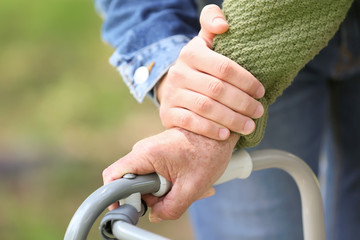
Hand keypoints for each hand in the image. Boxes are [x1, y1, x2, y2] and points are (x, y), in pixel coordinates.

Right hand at [102, 128, 239, 221]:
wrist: (221, 131)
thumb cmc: (209, 152)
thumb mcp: (192, 187)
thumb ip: (170, 208)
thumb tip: (154, 216)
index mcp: (146, 153)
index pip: (113, 176)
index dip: (115, 196)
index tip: (127, 210)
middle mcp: (143, 150)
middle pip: (132, 183)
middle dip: (151, 197)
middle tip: (174, 197)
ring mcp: (150, 151)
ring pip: (147, 181)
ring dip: (165, 191)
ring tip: (188, 188)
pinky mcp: (158, 154)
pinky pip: (156, 175)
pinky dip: (170, 183)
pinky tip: (189, 183)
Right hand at [157, 5, 264, 140]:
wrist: (174, 86)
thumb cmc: (200, 66)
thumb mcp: (206, 42)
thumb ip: (213, 23)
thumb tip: (224, 25)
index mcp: (191, 53)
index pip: (224, 68)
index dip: (246, 81)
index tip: (261, 92)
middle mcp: (179, 72)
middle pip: (217, 89)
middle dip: (242, 103)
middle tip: (259, 112)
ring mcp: (171, 93)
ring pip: (205, 107)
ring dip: (230, 119)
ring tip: (248, 126)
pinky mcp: (167, 112)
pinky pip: (189, 122)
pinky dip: (209, 129)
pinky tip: (225, 135)